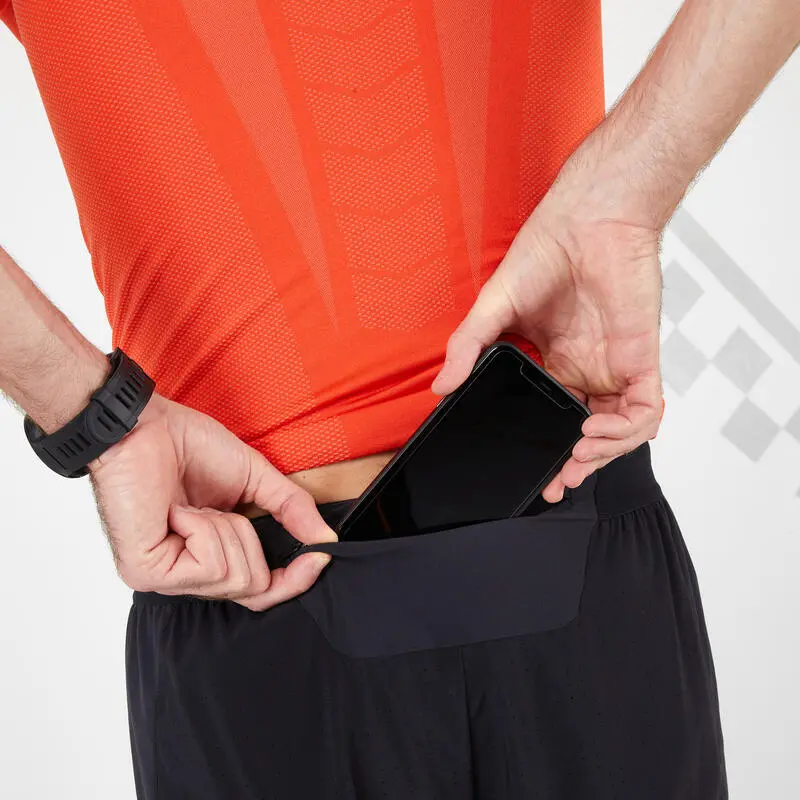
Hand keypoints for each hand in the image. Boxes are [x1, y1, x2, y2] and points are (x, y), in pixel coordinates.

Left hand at [87, 393, 336, 610]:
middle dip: (252, 540)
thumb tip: (326, 539)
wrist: (143, 425)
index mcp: (209, 558)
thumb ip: (291, 509)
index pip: (261, 594)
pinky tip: (179, 511)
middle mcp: (185, 576)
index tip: (320, 554)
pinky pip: (209, 566)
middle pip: (255, 589)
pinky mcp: (147, 574)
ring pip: (235, 577)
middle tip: (224, 510)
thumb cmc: (186, 445)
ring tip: (194, 506)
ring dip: (226, 528)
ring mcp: (164, 579)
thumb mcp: (255, 477)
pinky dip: (205, 528)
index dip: (295, 580)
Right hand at [431, 156, 664, 501]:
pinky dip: (627, 433)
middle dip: (575, 465)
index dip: (547, 451)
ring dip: (602, 455)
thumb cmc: (545, 253)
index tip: (534, 477)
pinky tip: (595, 433)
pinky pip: (645, 412)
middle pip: (586, 433)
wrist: (588, 220)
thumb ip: (468, 348)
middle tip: (556, 484)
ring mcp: (614, 366)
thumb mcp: (493, 308)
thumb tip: (442, 387)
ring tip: (574, 459)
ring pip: (620, 431)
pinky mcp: (639, 359)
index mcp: (553, 363)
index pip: (552, 418)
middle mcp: (585, 370)